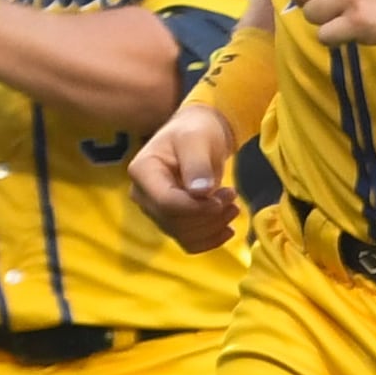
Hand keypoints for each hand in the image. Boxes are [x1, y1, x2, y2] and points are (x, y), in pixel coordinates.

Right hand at [129, 102, 245, 250]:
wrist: (198, 137)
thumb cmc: (195, 132)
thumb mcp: (197, 139)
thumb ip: (197, 163)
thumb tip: (200, 192)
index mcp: (143, 171)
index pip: (166, 202)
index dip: (197, 207)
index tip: (222, 197)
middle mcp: (143, 195)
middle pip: (175, 221)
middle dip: (209, 215)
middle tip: (232, 195)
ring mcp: (155, 210)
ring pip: (183, 234)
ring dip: (213, 226)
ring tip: (232, 205)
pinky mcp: (171, 220)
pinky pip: (188, 242)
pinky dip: (210, 240)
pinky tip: (228, 229)